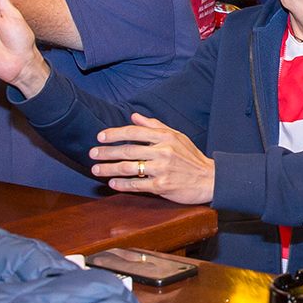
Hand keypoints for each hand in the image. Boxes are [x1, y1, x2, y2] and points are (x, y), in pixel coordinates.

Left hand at [90, 113, 215, 202]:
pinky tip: (112, 183)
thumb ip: (154, 126)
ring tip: (96, 169)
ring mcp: (162, 169)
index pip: (134, 132)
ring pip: (128, 167)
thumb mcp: (177, 136)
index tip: (100, 137)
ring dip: (109, 168)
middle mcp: (162, 151)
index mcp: (165, 137)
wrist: (209, 179)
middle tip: (92, 154)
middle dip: (106, 152)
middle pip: (127, 150)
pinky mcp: (162, 185)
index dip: (114, 134)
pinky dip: (122, 184)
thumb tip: (134, 116)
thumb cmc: (191, 157)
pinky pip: (136, 184)